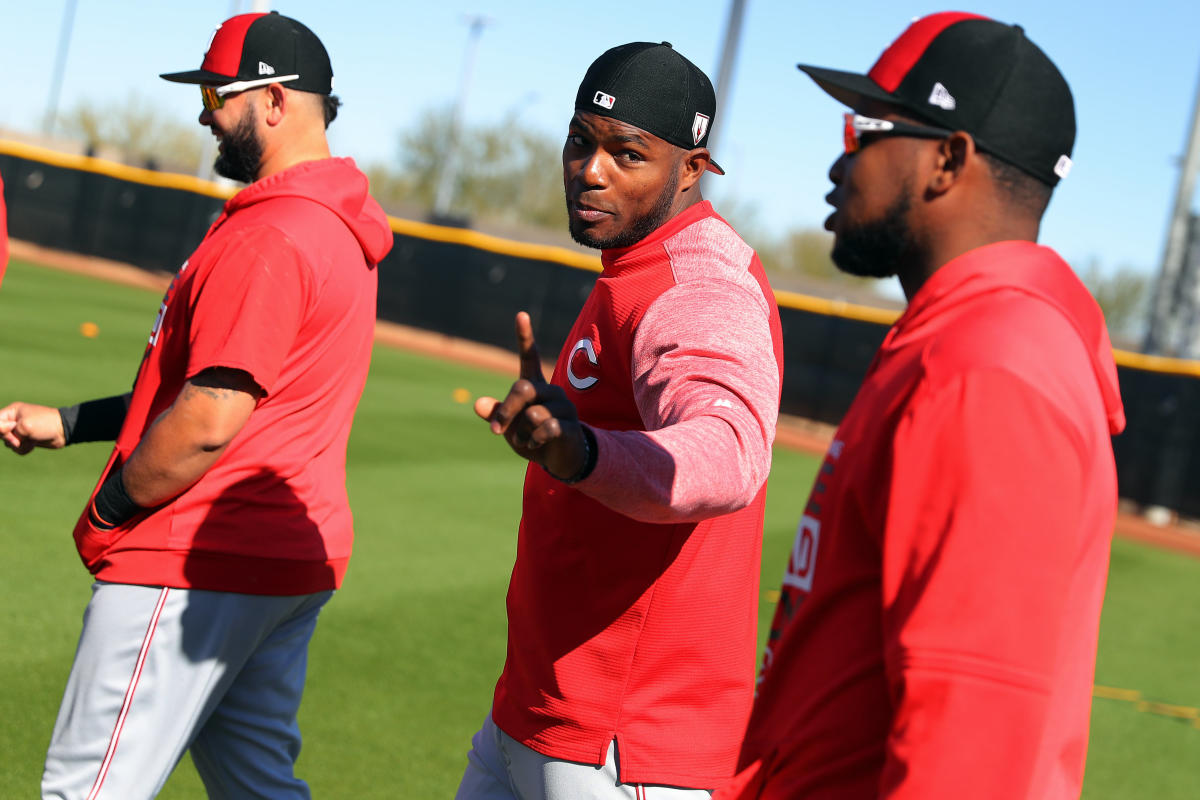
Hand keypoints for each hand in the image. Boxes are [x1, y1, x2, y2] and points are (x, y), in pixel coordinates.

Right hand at [0, 402, 67, 453]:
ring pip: (8, 443)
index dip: (1, 429)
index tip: (12, 429)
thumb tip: (8, 440)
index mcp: (12, 412)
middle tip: (21, 439)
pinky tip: (33, 445)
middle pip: (1, 434)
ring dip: (19, 445)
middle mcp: (14, 421)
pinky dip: (24, 449)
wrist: (64, 431)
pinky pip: (17, 448)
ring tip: (31, 440)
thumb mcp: (24, 426)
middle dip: (11, 439)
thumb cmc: (45, 424)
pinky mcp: (26, 439)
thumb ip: (7, 431)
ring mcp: (20, 431)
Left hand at [475, 312, 588, 479]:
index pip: (529, 356)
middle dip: (505, 411)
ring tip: (529, 440)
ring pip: (532, 414)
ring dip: (522, 433)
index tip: (520, 314)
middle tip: (494, 431)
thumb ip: (495, 414)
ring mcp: (563, 407)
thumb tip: (476, 404)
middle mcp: (551, 391)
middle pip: (522, 389)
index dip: (525, 336)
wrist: (559, 459)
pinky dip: (534, 441)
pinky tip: (536, 445)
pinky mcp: (570, 425)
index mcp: (535, 386)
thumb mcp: (509, 426)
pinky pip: (546, 429)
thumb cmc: (532, 437)